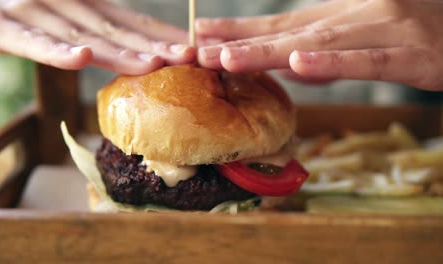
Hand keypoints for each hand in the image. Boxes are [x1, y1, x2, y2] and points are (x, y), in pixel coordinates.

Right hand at [0, 0, 194, 74]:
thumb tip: (120, 48)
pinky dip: (55, 51)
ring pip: (81, 37)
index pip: (129, 22)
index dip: (160, 36)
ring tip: (153, 63)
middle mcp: (63, 4)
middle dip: (154, 45)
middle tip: (190, 57)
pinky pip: (30, 41)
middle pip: (115, 31)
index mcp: (82, 4)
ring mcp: (30, 12)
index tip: (193, 50)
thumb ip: (94, 27)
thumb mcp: (60, 14)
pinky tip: (82, 59)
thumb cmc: (14, 11)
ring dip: (119, 51)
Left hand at [197, 0, 442, 90]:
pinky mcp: (412, 53)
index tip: (202, 34)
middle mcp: (355, 18)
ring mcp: (383, 31)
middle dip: (242, 43)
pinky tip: (299, 64)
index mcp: (341, 15)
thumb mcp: (366, 32)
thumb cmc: (417, 29)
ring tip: (228, 59)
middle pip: (289, 33)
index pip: (281, 23)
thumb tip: (290, 65)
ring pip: (318, 44)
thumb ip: (327, 48)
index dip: (241, 30)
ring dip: (270, 52)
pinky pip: (368, 60)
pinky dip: (333, 62)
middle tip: (199, 51)